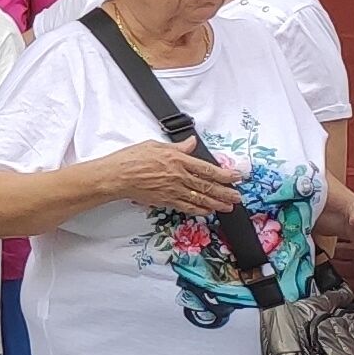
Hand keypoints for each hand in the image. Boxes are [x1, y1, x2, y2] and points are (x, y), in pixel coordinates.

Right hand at [104, 142, 242, 215]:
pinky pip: (186, 207)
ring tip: (228, 207)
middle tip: (238, 197)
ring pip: (200, 198)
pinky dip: (198, 209)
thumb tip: (191, 143)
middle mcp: (178, 176)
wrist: (116, 176)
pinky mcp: (165, 200)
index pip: (207, 168)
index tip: (236, 176)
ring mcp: (173, 190)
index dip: (224, 174)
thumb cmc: (131, 159)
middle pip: (207, 186)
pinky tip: (207, 211)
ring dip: (216, 203)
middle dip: (225, 192)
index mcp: (178, 160)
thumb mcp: (155, 145)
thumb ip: (177, 147)